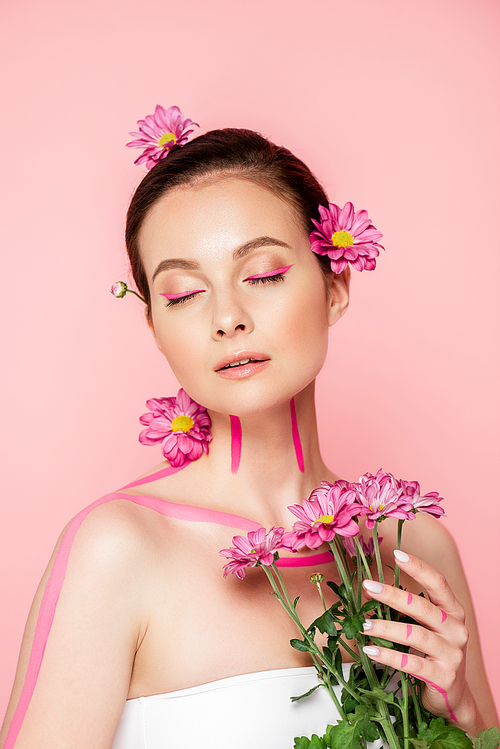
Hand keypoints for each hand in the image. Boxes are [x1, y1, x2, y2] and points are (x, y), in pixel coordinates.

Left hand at [360, 550, 481, 730]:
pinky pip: (412, 663)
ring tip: (364, 624)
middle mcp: (456, 630)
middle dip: (393, 595)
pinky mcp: (443, 677)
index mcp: (453, 612)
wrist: (453, 696)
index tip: (397, 554)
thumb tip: (372, 589)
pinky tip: (371, 650)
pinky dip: (389, 656)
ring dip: (386, 628)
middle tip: (368, 587)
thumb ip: (409, 610)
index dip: (419, 567)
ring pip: (416, 635)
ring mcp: (452, 654)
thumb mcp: (428, 627)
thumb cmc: (434, 653)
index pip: (438, 583)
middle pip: (423, 607)